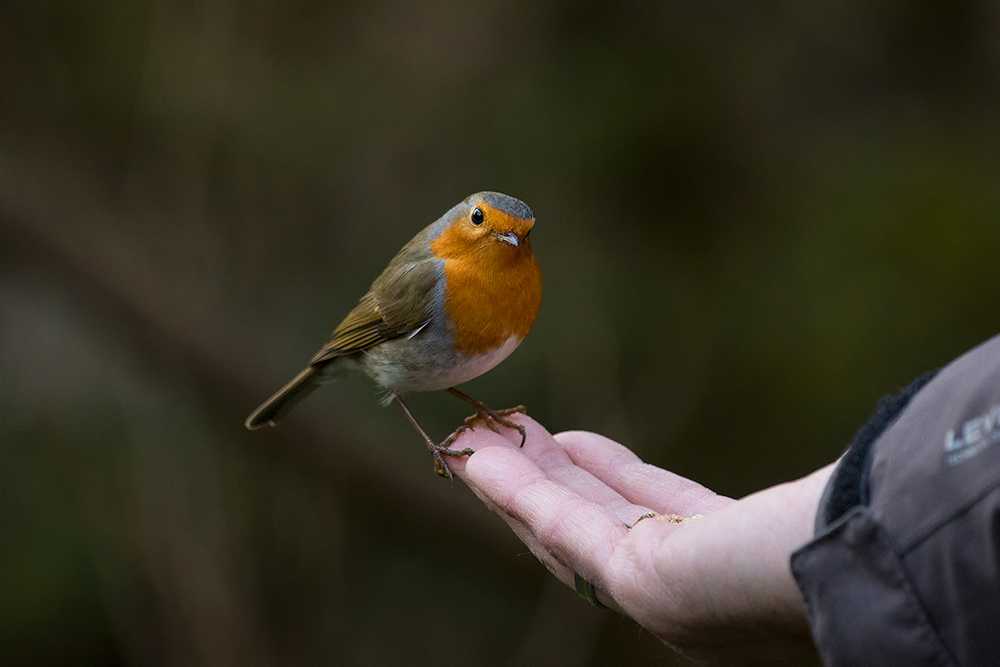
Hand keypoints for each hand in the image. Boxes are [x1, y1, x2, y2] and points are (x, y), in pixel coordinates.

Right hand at [446, 416, 832, 665]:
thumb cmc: (841, 536)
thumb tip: (844, 454)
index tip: (567, 441)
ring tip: (478, 439)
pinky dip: (515, 490)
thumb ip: (780, 499)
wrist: (854, 567)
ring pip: (563, 525)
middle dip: (542, 476)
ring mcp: (648, 591)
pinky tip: (480, 457)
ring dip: (514, 481)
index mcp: (713, 575)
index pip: (639, 518)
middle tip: (501, 433)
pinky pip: (559, 524)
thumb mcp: (795, 512)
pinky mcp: (628, 580)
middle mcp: (675, 591)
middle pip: (590, 522)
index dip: (596, 478)